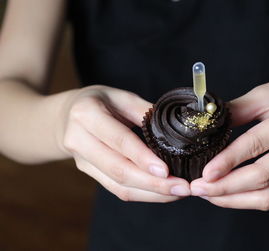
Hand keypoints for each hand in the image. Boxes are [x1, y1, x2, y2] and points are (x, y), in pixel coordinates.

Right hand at [57, 85, 190, 201]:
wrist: (65, 115)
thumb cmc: (99, 102)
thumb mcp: (121, 97)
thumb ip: (145, 111)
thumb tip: (177, 127)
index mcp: (87, 114)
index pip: (118, 140)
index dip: (142, 158)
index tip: (166, 171)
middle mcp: (78, 140)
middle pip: (118, 169)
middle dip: (153, 183)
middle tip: (182, 188)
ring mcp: (81, 161)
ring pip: (118, 185)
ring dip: (151, 193)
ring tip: (178, 193)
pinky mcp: (89, 173)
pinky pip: (116, 189)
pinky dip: (142, 194)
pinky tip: (163, 193)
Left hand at [191, 69, 268, 209]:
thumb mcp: (268, 90)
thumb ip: (238, 109)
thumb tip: (205, 123)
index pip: (258, 143)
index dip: (229, 160)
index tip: (204, 174)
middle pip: (265, 175)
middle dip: (227, 187)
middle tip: (198, 188)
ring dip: (235, 198)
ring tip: (208, 195)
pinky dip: (248, 198)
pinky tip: (227, 194)